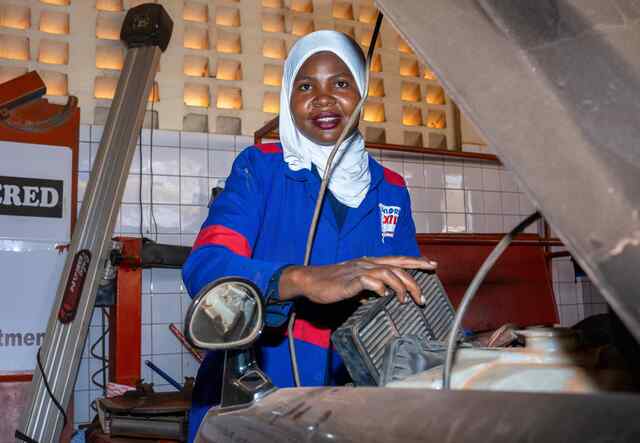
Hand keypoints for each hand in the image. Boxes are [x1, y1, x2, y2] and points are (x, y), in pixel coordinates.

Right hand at [278, 256, 436, 304]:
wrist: (309, 281)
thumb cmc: (330, 283)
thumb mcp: (353, 285)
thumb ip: (367, 288)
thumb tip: (377, 296)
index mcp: (369, 262)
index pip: (397, 259)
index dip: (415, 261)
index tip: (432, 264)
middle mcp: (367, 263)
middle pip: (397, 267)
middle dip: (414, 281)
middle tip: (422, 297)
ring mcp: (359, 270)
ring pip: (388, 273)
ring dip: (400, 287)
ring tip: (405, 301)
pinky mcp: (350, 280)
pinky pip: (370, 281)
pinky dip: (380, 288)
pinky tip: (383, 297)